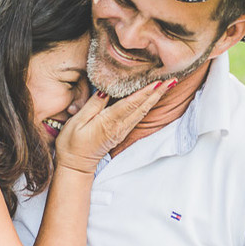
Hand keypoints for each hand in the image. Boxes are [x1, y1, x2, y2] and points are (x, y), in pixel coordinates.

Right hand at [55, 80, 172, 172]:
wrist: (76, 165)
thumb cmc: (72, 143)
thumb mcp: (77, 122)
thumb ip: (93, 105)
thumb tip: (105, 90)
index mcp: (109, 122)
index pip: (131, 104)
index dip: (145, 92)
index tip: (158, 82)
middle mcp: (120, 126)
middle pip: (142, 107)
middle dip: (158, 93)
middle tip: (172, 80)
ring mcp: (122, 130)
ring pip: (143, 112)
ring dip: (155, 98)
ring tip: (167, 86)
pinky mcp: (121, 132)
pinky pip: (137, 116)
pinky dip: (147, 105)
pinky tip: (151, 98)